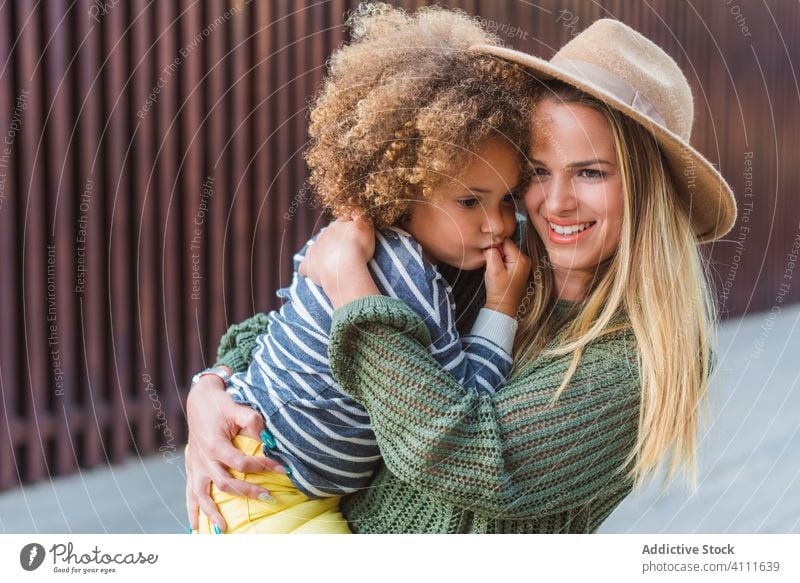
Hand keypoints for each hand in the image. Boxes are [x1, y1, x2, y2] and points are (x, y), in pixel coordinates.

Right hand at [185, 374, 283, 532]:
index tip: (282, 469)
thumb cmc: (221, 404)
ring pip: (202, 495)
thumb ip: (252, 421)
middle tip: (269, 498)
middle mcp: (203, 459)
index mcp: (215, 445)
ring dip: (211, 513)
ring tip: (223, 529)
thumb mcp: (237, 408)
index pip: (241, 463)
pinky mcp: (192, 468)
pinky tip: (195, 527)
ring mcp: (196, 466)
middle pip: (225, 483)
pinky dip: (192, 511)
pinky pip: (190, 493)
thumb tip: (268, 439)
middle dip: (247, 493)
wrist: (199, 400)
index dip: (263, 467)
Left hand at [299, 216, 379, 307]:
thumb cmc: (358, 248)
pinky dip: (308, 269)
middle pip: (329, 235)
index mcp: (337, 226)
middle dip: (336, 241)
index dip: (350, 229)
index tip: (356, 236)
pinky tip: (314, 273)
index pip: (343, 222)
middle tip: (347, 252)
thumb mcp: (365, 227)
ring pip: (316, 248)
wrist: (343, 267)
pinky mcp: (308, 265)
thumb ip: (361, 217)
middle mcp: (323, 235)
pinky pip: (305, 267)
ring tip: (333, 264)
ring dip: (323, 253)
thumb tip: (355, 211)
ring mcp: (314, 250)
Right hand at [483, 238, 531, 317]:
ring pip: (506, 251)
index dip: (495, 247)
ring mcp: (523, 263)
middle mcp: (525, 259)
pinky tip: (499, 271)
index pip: (505, 241)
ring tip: (497, 269)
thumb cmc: (499, 290)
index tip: (491, 257)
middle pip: (506, 245)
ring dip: (498, 257)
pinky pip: (508, 257)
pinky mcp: (519, 267)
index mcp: (521, 258)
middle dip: (497, 252)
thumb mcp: (493, 269)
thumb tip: (490, 242)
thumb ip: (492, 252)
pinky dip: (501, 262)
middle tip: (493, 265)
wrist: (503, 304)